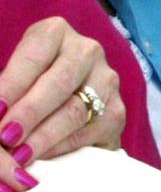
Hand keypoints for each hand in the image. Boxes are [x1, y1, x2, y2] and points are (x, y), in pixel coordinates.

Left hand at [1, 18, 127, 189]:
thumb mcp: (13, 74)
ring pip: (76, 111)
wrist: (65, 94)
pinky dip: (63, 148)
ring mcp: (107, 81)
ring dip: (44, 137)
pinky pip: (90, 133)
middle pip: (58, 84)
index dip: (11, 85)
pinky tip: (43, 158)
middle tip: (5, 138)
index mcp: (55, 32)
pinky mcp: (118, 111)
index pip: (32, 57)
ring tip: (20, 154)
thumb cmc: (27, 81)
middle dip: (29, 114)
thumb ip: (5, 89)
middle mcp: (87, 51)